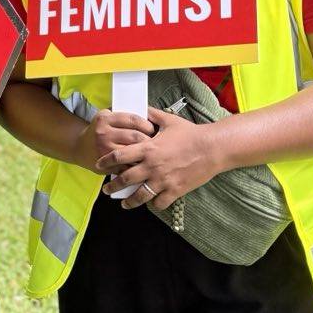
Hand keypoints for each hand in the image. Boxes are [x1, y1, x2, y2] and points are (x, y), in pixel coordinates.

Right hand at [70, 108, 154, 171]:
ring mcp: (105, 150)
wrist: (79, 147)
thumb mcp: (105, 117)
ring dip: (145, 153)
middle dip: (149, 139)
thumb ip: (122, 116)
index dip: (147, 124)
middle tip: (156, 141)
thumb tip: (146, 116)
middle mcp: (104, 133)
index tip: (152, 128)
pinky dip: (136, 165)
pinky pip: (127, 165)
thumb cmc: (97, 131)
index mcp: (105, 119)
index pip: (133, 119)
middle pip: (135, 136)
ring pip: (133, 152)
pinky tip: (141, 162)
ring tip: (150, 152)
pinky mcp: (106, 164)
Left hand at [98, 107, 223, 209]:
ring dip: (129, 201)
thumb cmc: (191, 133)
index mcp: (148, 149)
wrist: (212, 148)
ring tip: (124, 204)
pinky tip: (150, 203)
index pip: (119, 156)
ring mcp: (163, 180)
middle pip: (125, 179)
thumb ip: (152, 115)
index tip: (99, 165)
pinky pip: (159, 202)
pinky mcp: (175, 190)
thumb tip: (141, 107)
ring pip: (140, 196)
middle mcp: (152, 166)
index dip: (106, 161)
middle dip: (112, 186)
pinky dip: (153, 204)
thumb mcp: (169, 121)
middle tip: (106, 189)